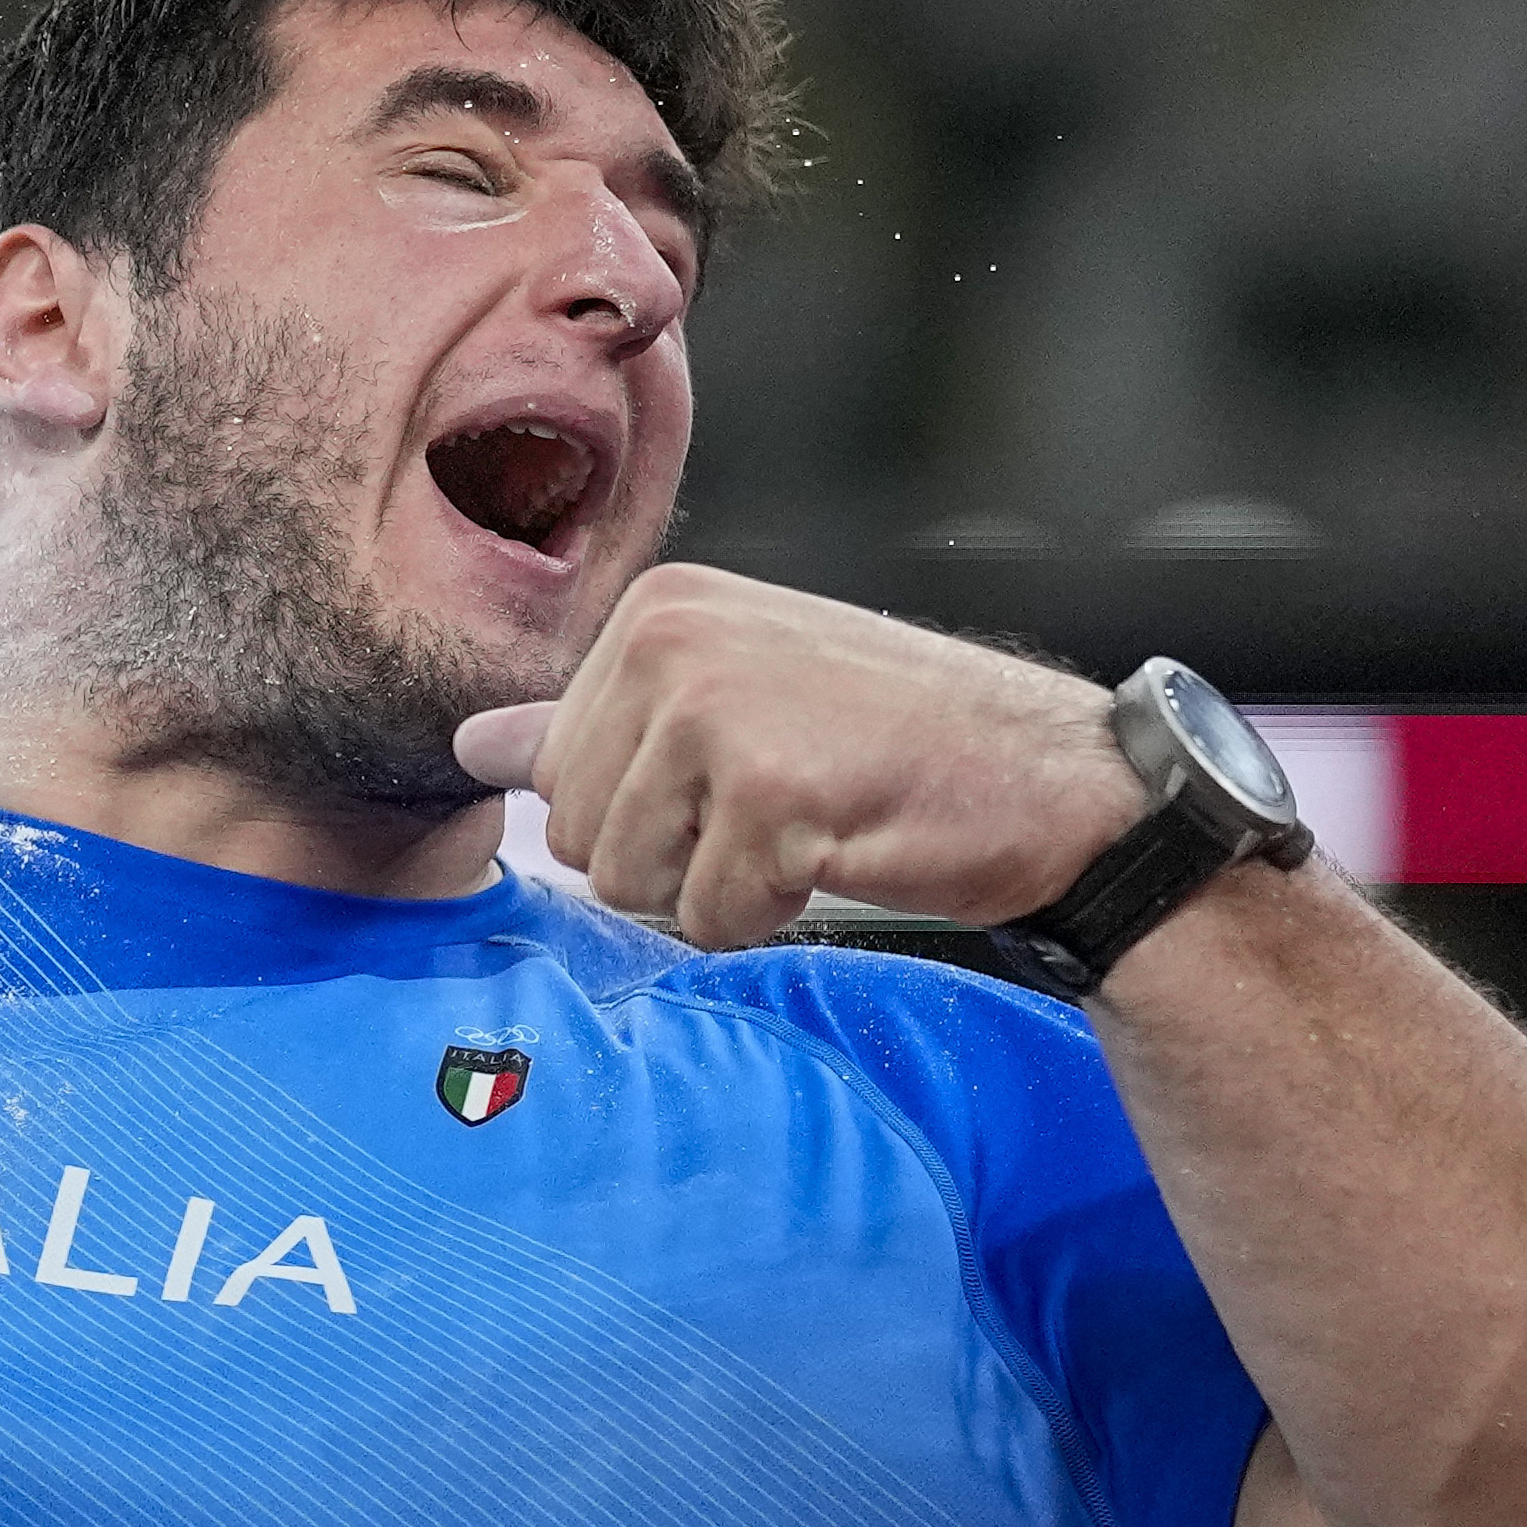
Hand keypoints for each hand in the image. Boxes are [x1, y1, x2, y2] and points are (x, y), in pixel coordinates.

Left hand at [450, 566, 1144, 949]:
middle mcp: (670, 638)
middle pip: (578, 833)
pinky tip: (840, 854)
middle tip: (784, 809)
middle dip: (673, 856)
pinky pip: (708, 917)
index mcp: (655, 609)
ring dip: (718, 889)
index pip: (555, 774)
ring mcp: (717, 709)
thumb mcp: (733, 704)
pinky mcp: (770, 791)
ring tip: (807, 828)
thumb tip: (469, 745)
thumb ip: (595, 724)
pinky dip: (770, 916)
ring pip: (630, 882)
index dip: (650, 810)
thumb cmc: (896, 746)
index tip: (751, 772)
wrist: (1056, 781)